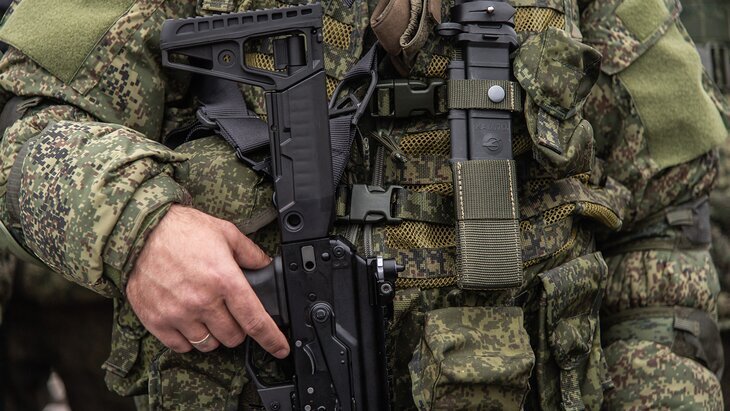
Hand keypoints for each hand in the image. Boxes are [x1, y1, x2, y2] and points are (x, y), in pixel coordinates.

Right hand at [126, 204, 288, 357]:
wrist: (140, 231)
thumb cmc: (182, 230)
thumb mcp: (225, 232)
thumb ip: (250, 253)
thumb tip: (266, 265)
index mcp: (224, 280)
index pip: (255, 321)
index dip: (272, 339)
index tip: (280, 348)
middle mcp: (203, 301)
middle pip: (233, 337)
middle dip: (237, 328)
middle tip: (229, 312)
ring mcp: (179, 314)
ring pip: (209, 345)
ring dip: (214, 335)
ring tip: (208, 315)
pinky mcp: (157, 321)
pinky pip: (181, 346)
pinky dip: (189, 339)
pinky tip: (189, 321)